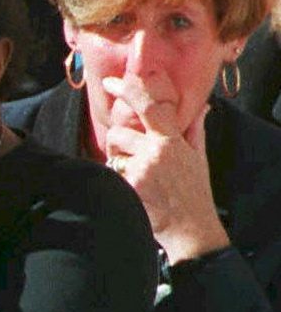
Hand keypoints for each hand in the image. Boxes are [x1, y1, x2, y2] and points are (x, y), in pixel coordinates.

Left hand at [102, 76, 228, 262]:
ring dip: (117, 160)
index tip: (112, 81)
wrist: (191, 230)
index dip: (128, 89)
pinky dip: (117, 178)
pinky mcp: (128, 186)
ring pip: (112, 152)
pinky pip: (111, 172)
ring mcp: (141, 170)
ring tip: (136, 174)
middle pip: (119, 132)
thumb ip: (194, 130)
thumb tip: (200, 106)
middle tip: (131, 155)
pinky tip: (134, 189)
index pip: (148, 106)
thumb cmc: (194, 193)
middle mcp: (156, 152)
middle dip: (119, 141)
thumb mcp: (199, 158)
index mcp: (172, 141)